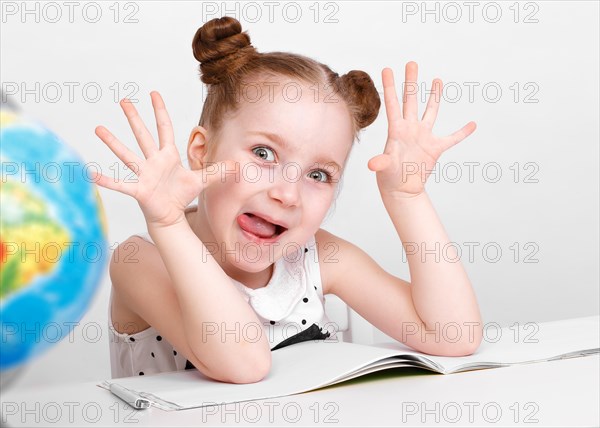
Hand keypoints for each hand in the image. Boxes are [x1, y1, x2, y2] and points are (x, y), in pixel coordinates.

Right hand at [93, 91, 233, 227]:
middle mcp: (153, 161)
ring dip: (113, 142)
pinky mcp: (139, 190)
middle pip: (143, 135)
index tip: (153, 93)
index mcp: (168, 155)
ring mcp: (144, 174)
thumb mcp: (203, 181)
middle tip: (123, 100)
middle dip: (134, 117)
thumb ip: (218, 171)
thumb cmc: (181, 195)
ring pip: (127, 154)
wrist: (170, 215)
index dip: (160, 111)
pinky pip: (121, 184)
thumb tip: (238, 165)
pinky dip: (107, 180)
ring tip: (99, 128)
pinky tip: (91, 174)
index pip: (164, 128)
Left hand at [368, 62, 476, 197]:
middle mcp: (410, 129)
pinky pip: (452, 138)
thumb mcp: (384, 169)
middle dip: (411, 81)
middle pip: (411, 100)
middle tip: (411, 63)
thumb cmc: (389, 178)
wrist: (402, 190)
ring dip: (434, 96)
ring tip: (437, 79)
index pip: (393, 104)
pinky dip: (462, 132)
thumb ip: (380, 163)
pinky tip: (472, 124)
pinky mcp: (435, 148)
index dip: (390, 86)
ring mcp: (423, 136)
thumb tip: (372, 165)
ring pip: (431, 111)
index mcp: (396, 130)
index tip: (387, 68)